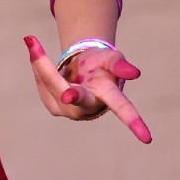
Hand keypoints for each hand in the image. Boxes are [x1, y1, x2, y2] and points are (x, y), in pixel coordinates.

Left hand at [23, 35, 151, 142]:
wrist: (82, 68)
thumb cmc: (102, 65)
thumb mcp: (112, 59)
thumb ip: (121, 66)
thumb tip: (135, 74)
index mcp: (108, 96)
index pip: (124, 109)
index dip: (136, 123)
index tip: (148, 138)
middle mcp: (88, 107)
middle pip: (76, 96)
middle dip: (71, 93)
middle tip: (68, 93)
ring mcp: (69, 110)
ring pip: (52, 84)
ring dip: (41, 63)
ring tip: (31, 40)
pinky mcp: (53, 107)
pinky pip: (41, 83)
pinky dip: (37, 64)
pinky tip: (35, 50)